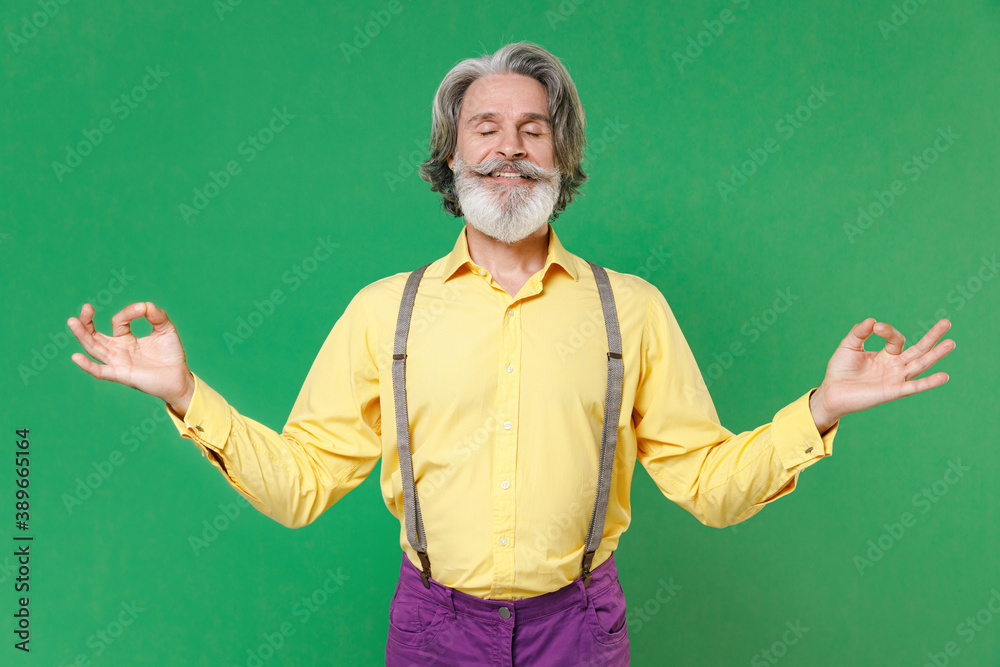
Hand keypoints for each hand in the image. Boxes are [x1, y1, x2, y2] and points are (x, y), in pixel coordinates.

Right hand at [68, 302, 193, 409]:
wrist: (180, 378)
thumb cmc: (171, 354)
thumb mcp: (166, 329)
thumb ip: (157, 315)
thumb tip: (145, 305)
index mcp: (126, 339)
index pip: (119, 321)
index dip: (129, 312)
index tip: (143, 308)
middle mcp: (117, 350)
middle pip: (94, 335)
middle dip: (87, 321)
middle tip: (86, 307)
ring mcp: (117, 362)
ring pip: (93, 348)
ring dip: (82, 335)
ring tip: (72, 321)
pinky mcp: (121, 375)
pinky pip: (100, 371)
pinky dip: (87, 366)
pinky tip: (76, 357)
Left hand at [810, 318, 954, 429]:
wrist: (831, 392)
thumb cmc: (840, 370)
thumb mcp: (848, 346)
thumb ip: (859, 333)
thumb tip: (872, 320)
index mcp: (886, 355)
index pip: (896, 339)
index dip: (887, 331)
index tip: (875, 327)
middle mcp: (895, 366)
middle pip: (918, 350)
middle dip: (932, 337)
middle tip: (946, 322)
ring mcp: (895, 379)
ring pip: (920, 365)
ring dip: (935, 355)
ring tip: (951, 343)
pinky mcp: (892, 391)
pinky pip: (913, 387)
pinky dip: (928, 382)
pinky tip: (944, 376)